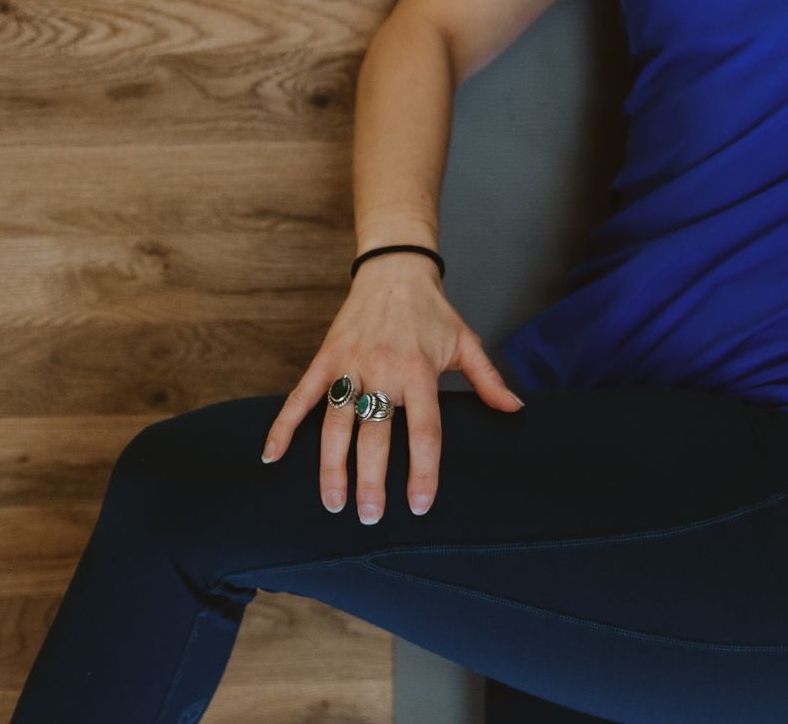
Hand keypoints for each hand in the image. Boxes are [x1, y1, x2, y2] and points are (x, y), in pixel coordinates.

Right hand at [259, 253, 524, 522]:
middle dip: (371, 480)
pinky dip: (283, 426)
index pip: (424, 430)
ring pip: (336, 423)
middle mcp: (383, 371)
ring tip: (333, 502)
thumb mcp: (466, 342)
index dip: (423, 470)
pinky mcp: (326, 359)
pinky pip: (300, 397)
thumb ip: (488, 381)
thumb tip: (516, 410)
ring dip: (332, 466)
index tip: (420, 506)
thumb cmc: (433, 312)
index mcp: (420, 372)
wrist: (394, 270)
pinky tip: (272, 456)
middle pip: (375, 435)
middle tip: (369, 516)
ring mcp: (350, 366)